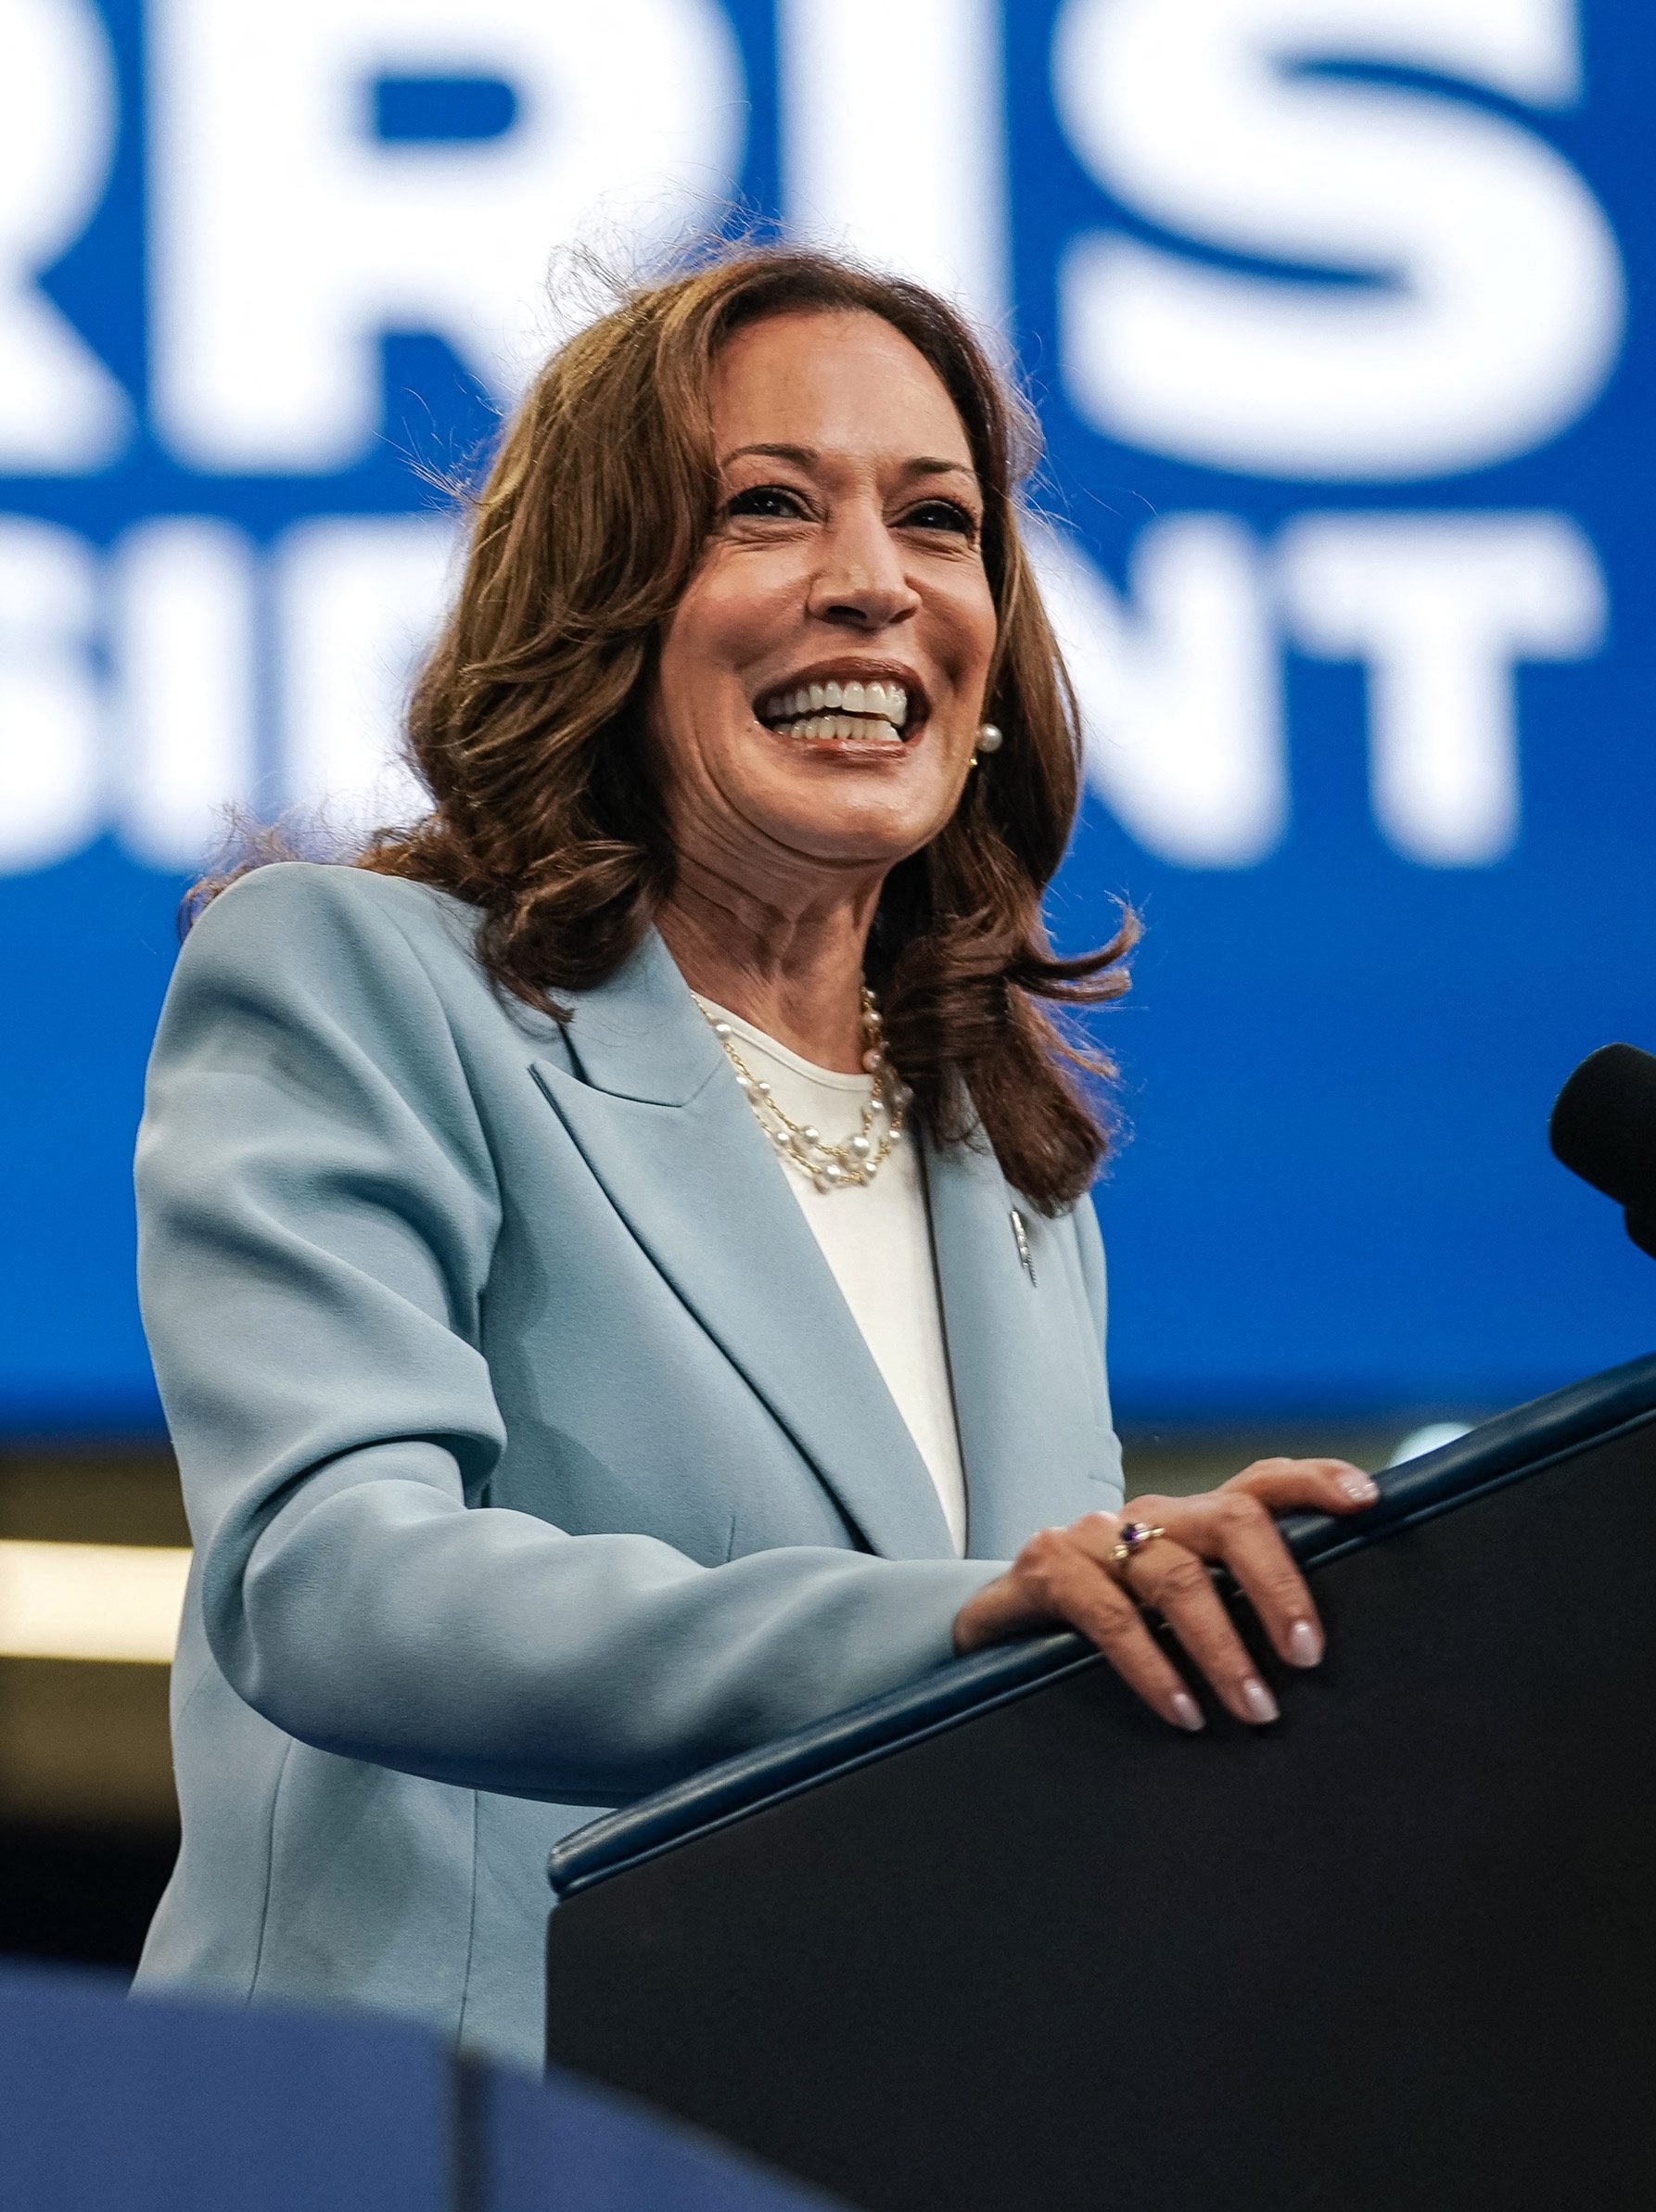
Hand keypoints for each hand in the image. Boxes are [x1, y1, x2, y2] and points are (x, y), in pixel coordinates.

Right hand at [951, 1458, 1379, 1730]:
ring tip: (1256, 1709)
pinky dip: (1153, 1667)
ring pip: (1175, 1573)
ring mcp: (1093, 1536)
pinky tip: (1183, 1712)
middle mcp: (1148, 1517)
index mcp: (1191, 1522)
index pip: (1262, 1483)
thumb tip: (1317, 1664)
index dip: (1314, 1482)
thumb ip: (1230, 1618)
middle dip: (1279, 1585)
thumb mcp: (1174, 1619)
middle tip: (1308, 1656)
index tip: (1367, 1500)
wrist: (992, 1638)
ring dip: (1222, 1646)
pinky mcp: (1045, 1568)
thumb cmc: (1105, 1633)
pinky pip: (1108, 1615)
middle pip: (1231, 1519)